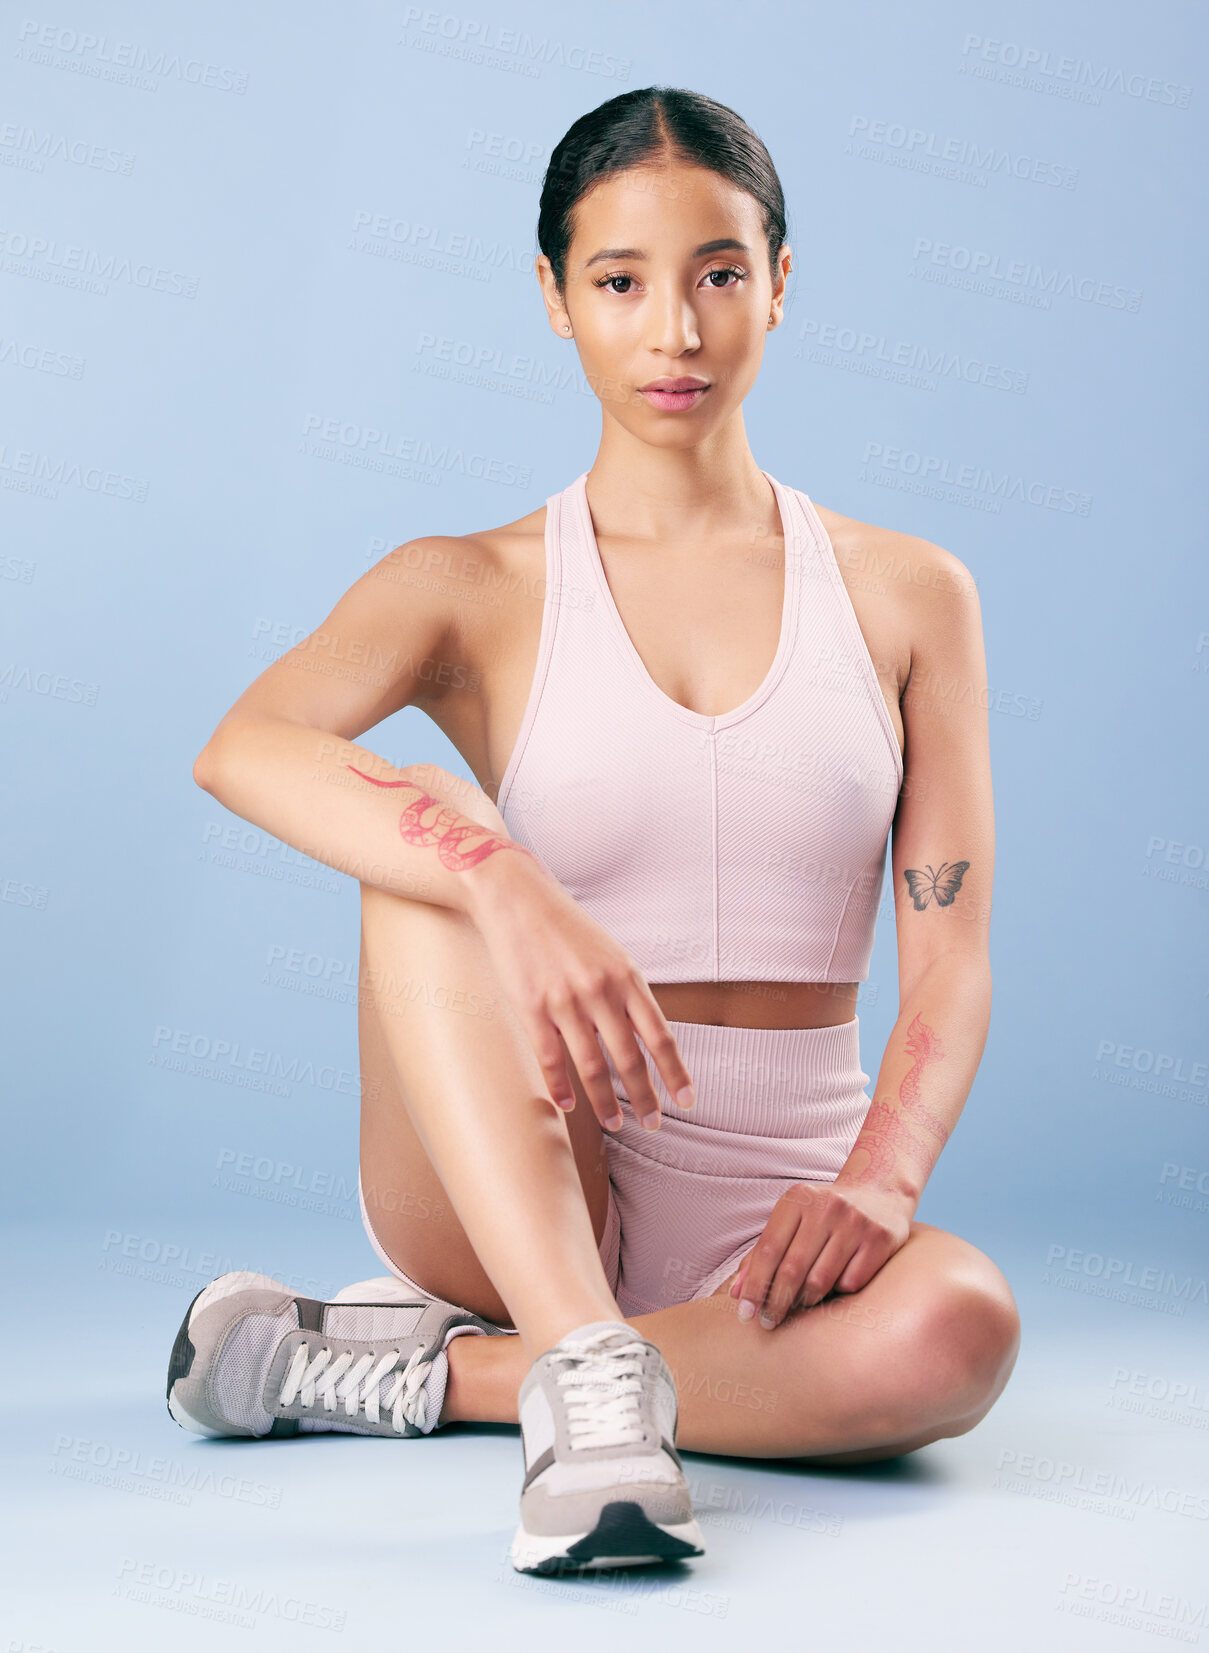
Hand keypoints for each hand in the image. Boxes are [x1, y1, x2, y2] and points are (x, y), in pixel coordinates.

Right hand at [463, 847, 695, 1133]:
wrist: (517, 898)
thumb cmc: (566, 929)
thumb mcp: (609, 955)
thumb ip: (627, 994)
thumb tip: (643, 1038)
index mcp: (626, 976)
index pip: (660, 1035)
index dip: (676, 1072)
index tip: (687, 1101)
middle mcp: (601, 990)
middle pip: (630, 1058)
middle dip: (645, 1097)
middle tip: (653, 1123)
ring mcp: (565, 1000)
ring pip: (592, 1065)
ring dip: (605, 1102)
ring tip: (615, 1124)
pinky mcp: (531, 1006)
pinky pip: (551, 1058)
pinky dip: (562, 1087)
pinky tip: (568, 1106)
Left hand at [729, 1179, 912, 1327]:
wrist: (880, 1192)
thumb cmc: (824, 1215)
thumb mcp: (791, 1222)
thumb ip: (761, 1254)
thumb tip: (735, 1293)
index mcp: (797, 1198)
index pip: (768, 1249)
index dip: (754, 1285)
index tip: (746, 1313)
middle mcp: (826, 1206)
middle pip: (792, 1268)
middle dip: (776, 1302)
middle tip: (768, 1323)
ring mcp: (855, 1221)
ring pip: (820, 1281)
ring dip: (806, 1301)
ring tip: (801, 1305)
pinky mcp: (880, 1239)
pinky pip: (851, 1283)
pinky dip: (839, 1292)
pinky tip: (836, 1287)